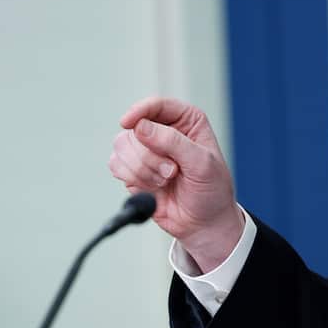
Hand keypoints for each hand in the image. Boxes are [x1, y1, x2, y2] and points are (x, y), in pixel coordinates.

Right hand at [109, 97, 242, 271]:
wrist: (204, 222)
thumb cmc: (211, 189)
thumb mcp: (202, 163)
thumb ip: (173, 142)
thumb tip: (140, 127)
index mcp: (185, 120)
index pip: (156, 105)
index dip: (139, 111)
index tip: (128, 123)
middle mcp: (163, 130)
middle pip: (134, 129)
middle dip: (149, 156)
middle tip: (171, 173)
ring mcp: (146, 150)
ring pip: (121, 147)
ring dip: (141, 170)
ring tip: (165, 182)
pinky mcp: (133, 169)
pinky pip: (116, 165)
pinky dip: (132, 178)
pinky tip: (152, 188)